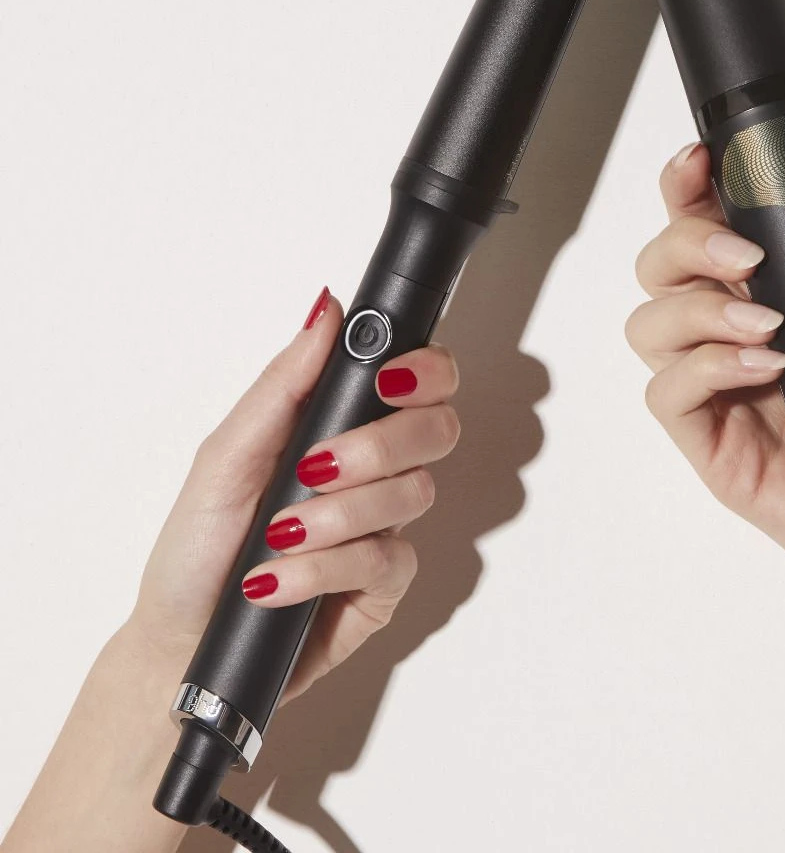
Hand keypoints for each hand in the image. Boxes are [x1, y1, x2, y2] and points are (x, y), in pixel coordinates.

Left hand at [125, 287, 460, 699]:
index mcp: (343, 428)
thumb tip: (325, 309)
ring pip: (414, 494)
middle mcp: (374, 473)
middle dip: (380, 446)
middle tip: (318, 466)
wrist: (179, 643)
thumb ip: (284, 384)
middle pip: (437, 430)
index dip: (426, 370)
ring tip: (278, 534)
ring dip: (339, 515)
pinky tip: (279, 580)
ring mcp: (384, 528)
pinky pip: (390, 561)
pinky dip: (326, 568)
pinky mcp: (385, 587)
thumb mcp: (224, 456)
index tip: (389, 380)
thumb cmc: (197, 548)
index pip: (423, 380)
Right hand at [626, 89, 784, 628]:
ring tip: (767, 322)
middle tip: (748, 257)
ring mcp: (718, 390)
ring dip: (697, 307)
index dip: (684, 184)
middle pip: (658, 265)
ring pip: (647, 324)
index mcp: (772, 290)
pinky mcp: (711, 445)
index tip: (702, 160)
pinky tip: (765, 367)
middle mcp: (734, 333)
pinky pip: (666, 392)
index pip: (701, 223)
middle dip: (687, 243)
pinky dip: (705, 368)